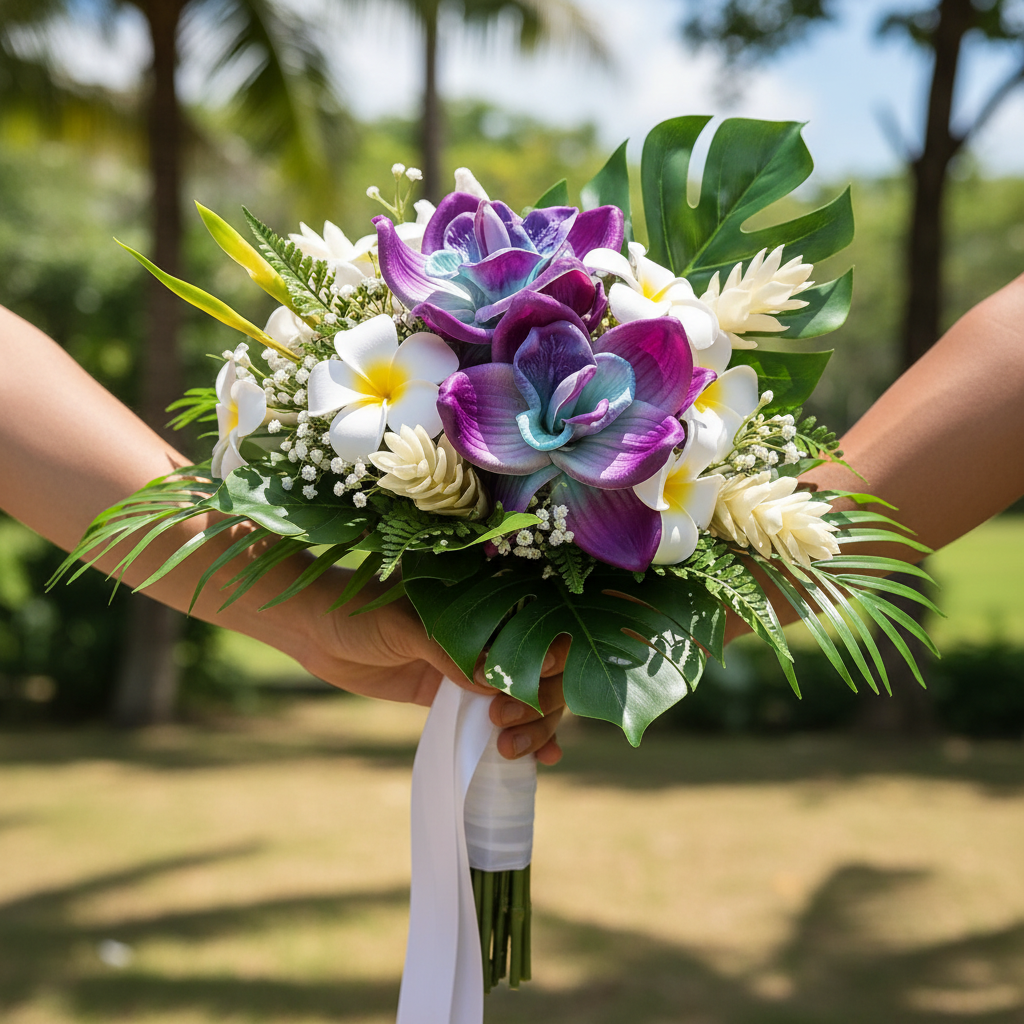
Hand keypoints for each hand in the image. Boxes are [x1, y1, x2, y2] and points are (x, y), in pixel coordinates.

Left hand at [297, 570, 569, 762]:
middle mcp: (488, 632)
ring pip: (526, 698)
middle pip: (543, 670)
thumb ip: (453, 652)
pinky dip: (520, 737)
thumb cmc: (360, 609)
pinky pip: (491, 718)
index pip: (542, 629)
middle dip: (539, 704)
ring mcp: (472, 666)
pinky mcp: (451, 695)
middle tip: (503, 724)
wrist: (315, 628)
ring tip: (514, 752)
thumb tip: (501, 681)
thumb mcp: (408, 626)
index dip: (551, 661)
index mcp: (486, 600)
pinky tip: (538, 761)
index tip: (532, 688)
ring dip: (535, 727)